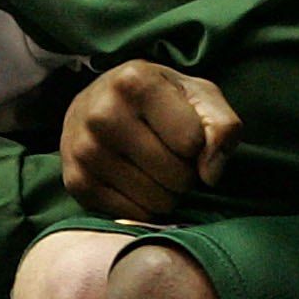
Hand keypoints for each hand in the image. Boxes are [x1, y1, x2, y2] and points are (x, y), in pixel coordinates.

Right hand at [60, 60, 240, 221]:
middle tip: (170, 155)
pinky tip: (134, 182)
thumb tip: (211, 174)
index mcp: (134, 83)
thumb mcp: (198, 95)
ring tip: (153, 169)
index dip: (199, 144)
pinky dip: (143, 206)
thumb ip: (222, 125)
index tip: (183, 132)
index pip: (192, 141)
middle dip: (184, 172)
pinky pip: (133, 215)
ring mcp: (84, 151)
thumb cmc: (156, 100)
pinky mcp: (76, 182)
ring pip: (157, 201)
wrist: (94, 104)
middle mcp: (102, 115)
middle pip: (176, 175)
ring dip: (166, 192)